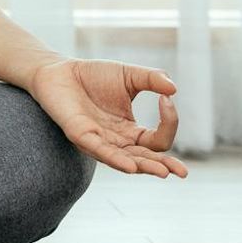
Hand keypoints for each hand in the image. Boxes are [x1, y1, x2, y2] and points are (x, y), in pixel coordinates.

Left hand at [25, 58, 188, 178]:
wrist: (59, 70)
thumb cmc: (93, 76)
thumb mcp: (129, 75)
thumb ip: (151, 80)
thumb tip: (174, 89)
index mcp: (130, 131)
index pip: (157, 140)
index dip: (168, 123)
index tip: (167, 99)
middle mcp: (116, 141)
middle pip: (145, 159)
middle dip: (163, 166)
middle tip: (182, 172)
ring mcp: (98, 141)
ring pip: (125, 161)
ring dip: (144, 167)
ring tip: (163, 172)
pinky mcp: (79, 135)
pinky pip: (99, 151)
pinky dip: (115, 159)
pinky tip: (131, 166)